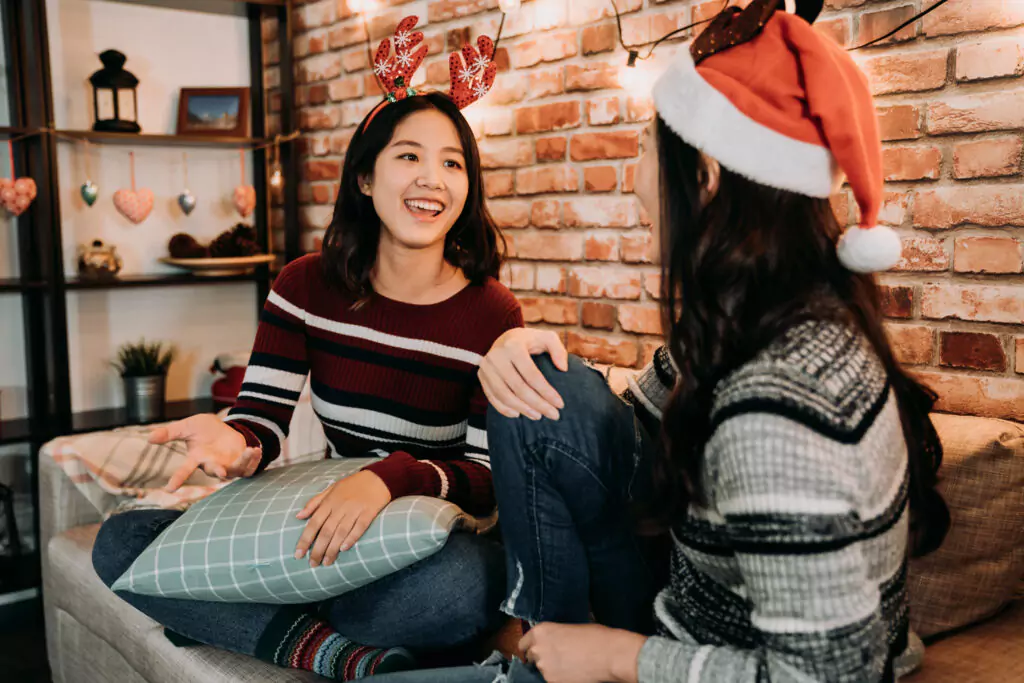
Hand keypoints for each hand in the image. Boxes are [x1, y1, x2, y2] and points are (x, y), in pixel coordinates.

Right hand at [150, 414, 261, 491]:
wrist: (223, 428)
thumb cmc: (203, 430)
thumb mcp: (187, 426)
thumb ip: (170, 432)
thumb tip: (149, 438)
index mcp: (197, 457)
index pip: (185, 469)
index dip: (178, 478)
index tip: (169, 489)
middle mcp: (211, 464)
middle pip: (213, 471)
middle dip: (217, 472)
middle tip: (221, 472)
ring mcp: (227, 465)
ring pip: (235, 471)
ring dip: (243, 462)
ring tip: (251, 451)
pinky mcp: (240, 463)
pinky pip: (248, 468)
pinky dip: (254, 460)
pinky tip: (257, 450)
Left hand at [294, 470, 391, 566]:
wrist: (378, 477)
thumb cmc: (352, 484)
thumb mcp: (331, 489)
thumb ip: (314, 503)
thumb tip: (298, 516)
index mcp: (329, 501)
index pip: (314, 523)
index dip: (305, 540)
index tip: (298, 554)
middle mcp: (341, 506)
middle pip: (326, 531)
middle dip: (318, 549)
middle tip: (313, 564)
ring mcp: (355, 510)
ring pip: (341, 532)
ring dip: (332, 549)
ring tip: (326, 562)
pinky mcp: (369, 512)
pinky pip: (359, 527)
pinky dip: (351, 538)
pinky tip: (344, 549)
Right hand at [478, 328, 566, 420]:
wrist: (505, 338)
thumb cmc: (530, 341)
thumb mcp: (547, 338)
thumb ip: (559, 350)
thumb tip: (563, 369)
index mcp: (514, 345)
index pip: (532, 375)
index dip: (547, 392)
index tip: (560, 404)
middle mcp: (497, 356)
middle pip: (519, 387)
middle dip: (538, 404)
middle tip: (553, 415)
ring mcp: (486, 367)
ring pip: (505, 395)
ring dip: (523, 409)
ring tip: (538, 416)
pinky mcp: (481, 376)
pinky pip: (492, 397)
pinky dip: (504, 408)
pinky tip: (518, 414)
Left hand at [519, 623, 645, 682]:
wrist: (608, 654)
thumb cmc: (595, 636)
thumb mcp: (570, 628)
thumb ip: (555, 636)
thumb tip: (554, 642)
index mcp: (540, 631)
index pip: (523, 644)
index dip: (530, 648)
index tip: (535, 651)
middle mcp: (538, 649)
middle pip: (532, 658)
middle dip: (541, 658)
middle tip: (557, 659)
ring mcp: (544, 668)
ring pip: (542, 671)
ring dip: (551, 669)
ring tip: (568, 666)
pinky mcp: (552, 682)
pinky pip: (552, 680)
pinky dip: (559, 678)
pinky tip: (572, 673)